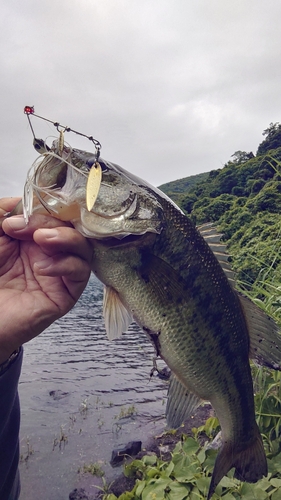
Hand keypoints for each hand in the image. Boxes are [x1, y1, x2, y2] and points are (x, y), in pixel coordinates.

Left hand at [0, 198, 91, 363]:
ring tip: (42, 239)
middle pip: (69, 227)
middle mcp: (47, 253)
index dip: (42, 209)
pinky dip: (66, 264)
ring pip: (83, 247)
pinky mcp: (65, 295)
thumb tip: (20, 199)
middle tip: (20, 226)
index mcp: (30, 238)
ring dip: (66, 238)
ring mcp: (58, 273)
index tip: (18, 212)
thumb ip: (1, 213)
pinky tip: (43, 267)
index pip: (52, 214)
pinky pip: (80, 273)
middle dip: (48, 221)